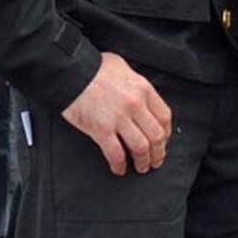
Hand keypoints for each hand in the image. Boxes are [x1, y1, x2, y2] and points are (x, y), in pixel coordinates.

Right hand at [61, 52, 171, 175]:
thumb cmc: (93, 68)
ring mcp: (119, 118)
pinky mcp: (101, 129)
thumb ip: (135, 85)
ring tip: (141, 167)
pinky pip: (116, 154)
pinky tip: (119, 168)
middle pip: (156, 136)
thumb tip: (140, 97)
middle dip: (158, 153)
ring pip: (140, 148)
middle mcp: (135, 104)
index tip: (163, 140)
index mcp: (143, 89)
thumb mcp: (124, 69)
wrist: (71, 71)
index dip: (166, 133)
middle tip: (155, 160)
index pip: (164, 117)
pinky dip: (119, 165)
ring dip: (143, 162)